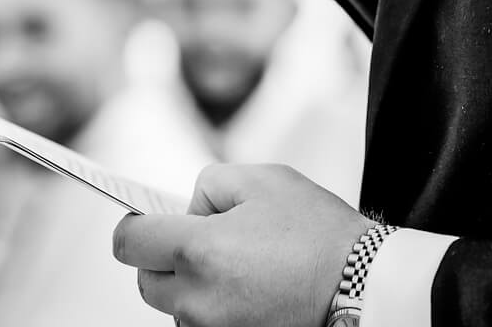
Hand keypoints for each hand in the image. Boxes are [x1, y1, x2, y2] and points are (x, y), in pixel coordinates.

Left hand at [112, 164, 368, 326]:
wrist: (362, 284)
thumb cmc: (319, 232)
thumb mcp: (263, 179)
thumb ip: (209, 184)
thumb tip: (189, 209)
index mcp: (198, 250)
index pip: (128, 243)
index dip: (136, 225)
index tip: (148, 220)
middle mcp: (198, 299)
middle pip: (147, 282)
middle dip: (163, 258)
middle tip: (203, 240)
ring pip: (177, 307)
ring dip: (192, 287)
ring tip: (238, 267)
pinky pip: (206, 325)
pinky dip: (217, 309)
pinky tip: (250, 290)